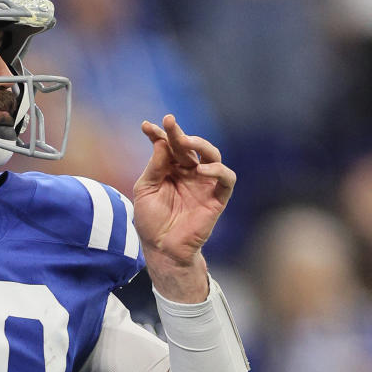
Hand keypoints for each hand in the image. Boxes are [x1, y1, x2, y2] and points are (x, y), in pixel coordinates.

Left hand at [132, 115, 234, 266]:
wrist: (162, 248)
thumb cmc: (151, 220)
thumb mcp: (145, 190)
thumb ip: (155, 167)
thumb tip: (161, 142)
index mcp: (170, 169)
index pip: (167, 146)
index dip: (159, 134)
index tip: (146, 126)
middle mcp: (189, 172)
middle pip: (189, 146)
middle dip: (179, 133)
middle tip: (169, 122)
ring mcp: (204, 183)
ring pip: (211, 155)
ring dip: (200, 144)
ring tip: (185, 140)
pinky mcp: (217, 197)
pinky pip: (226, 179)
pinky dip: (217, 170)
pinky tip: (201, 170)